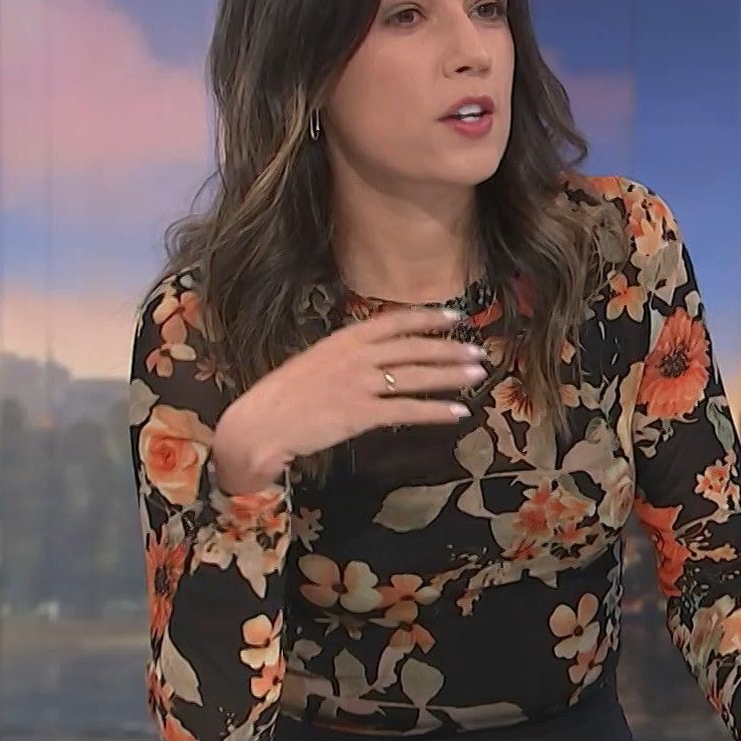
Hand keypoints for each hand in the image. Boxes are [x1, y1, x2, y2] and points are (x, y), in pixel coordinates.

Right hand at [210, 306, 487, 492]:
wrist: (260, 423)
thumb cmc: (283, 396)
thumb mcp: (316, 362)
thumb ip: (348, 357)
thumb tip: (378, 358)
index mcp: (344, 338)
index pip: (395, 321)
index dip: (428, 318)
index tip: (456, 317)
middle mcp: (356, 355)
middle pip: (414, 348)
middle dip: (450, 349)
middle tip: (480, 351)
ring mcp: (360, 384)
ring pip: (416, 376)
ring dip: (451, 376)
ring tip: (478, 375)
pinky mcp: (361, 414)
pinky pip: (407, 410)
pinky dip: (436, 411)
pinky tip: (458, 413)